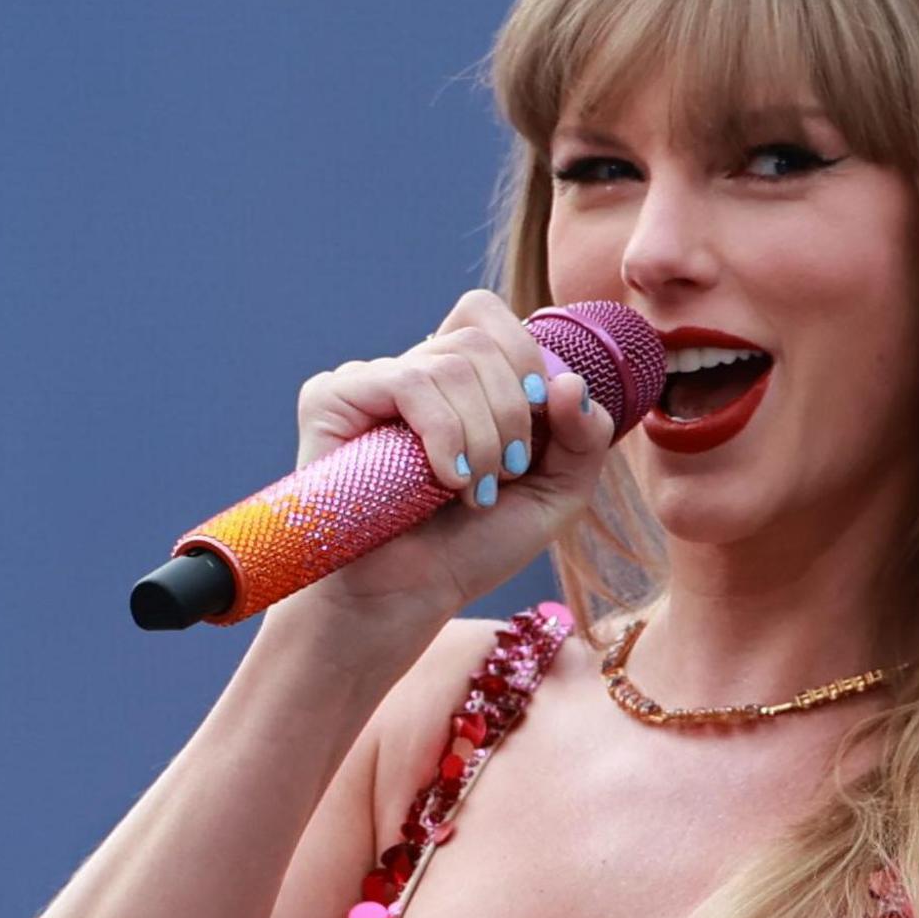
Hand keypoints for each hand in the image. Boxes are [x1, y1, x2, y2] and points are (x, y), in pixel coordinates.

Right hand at [280, 288, 616, 638]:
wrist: (408, 599)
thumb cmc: (472, 548)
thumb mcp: (557, 494)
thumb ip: (585, 437)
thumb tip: (569, 381)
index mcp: (460, 380)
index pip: (491, 317)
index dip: (527, 361)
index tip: (540, 424)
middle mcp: (413, 371)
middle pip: (482, 340)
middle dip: (513, 412)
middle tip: (506, 474)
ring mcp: (371, 382)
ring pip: (451, 362)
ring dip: (482, 436)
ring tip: (474, 490)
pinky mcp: (333, 399)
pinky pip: (408, 382)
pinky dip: (444, 434)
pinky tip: (445, 480)